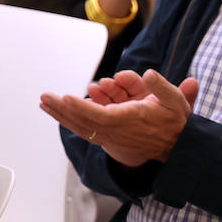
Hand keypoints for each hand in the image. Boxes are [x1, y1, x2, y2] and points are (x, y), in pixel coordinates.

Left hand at [40, 69, 197, 167]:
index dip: (83, 107)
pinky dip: (69, 121)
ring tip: (44, 103)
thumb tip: (149, 74)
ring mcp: (111, 137)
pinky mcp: (107, 139)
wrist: (177, 148)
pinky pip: (84, 131)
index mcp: (132, 119)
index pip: (102, 115)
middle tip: (44, 97)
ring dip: (61, 115)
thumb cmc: (174, 122)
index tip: (66, 98)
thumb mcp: (176, 101)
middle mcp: (118, 131)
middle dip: (63, 109)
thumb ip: (162, 86)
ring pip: (81, 127)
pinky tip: (56, 112)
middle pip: (84, 121)